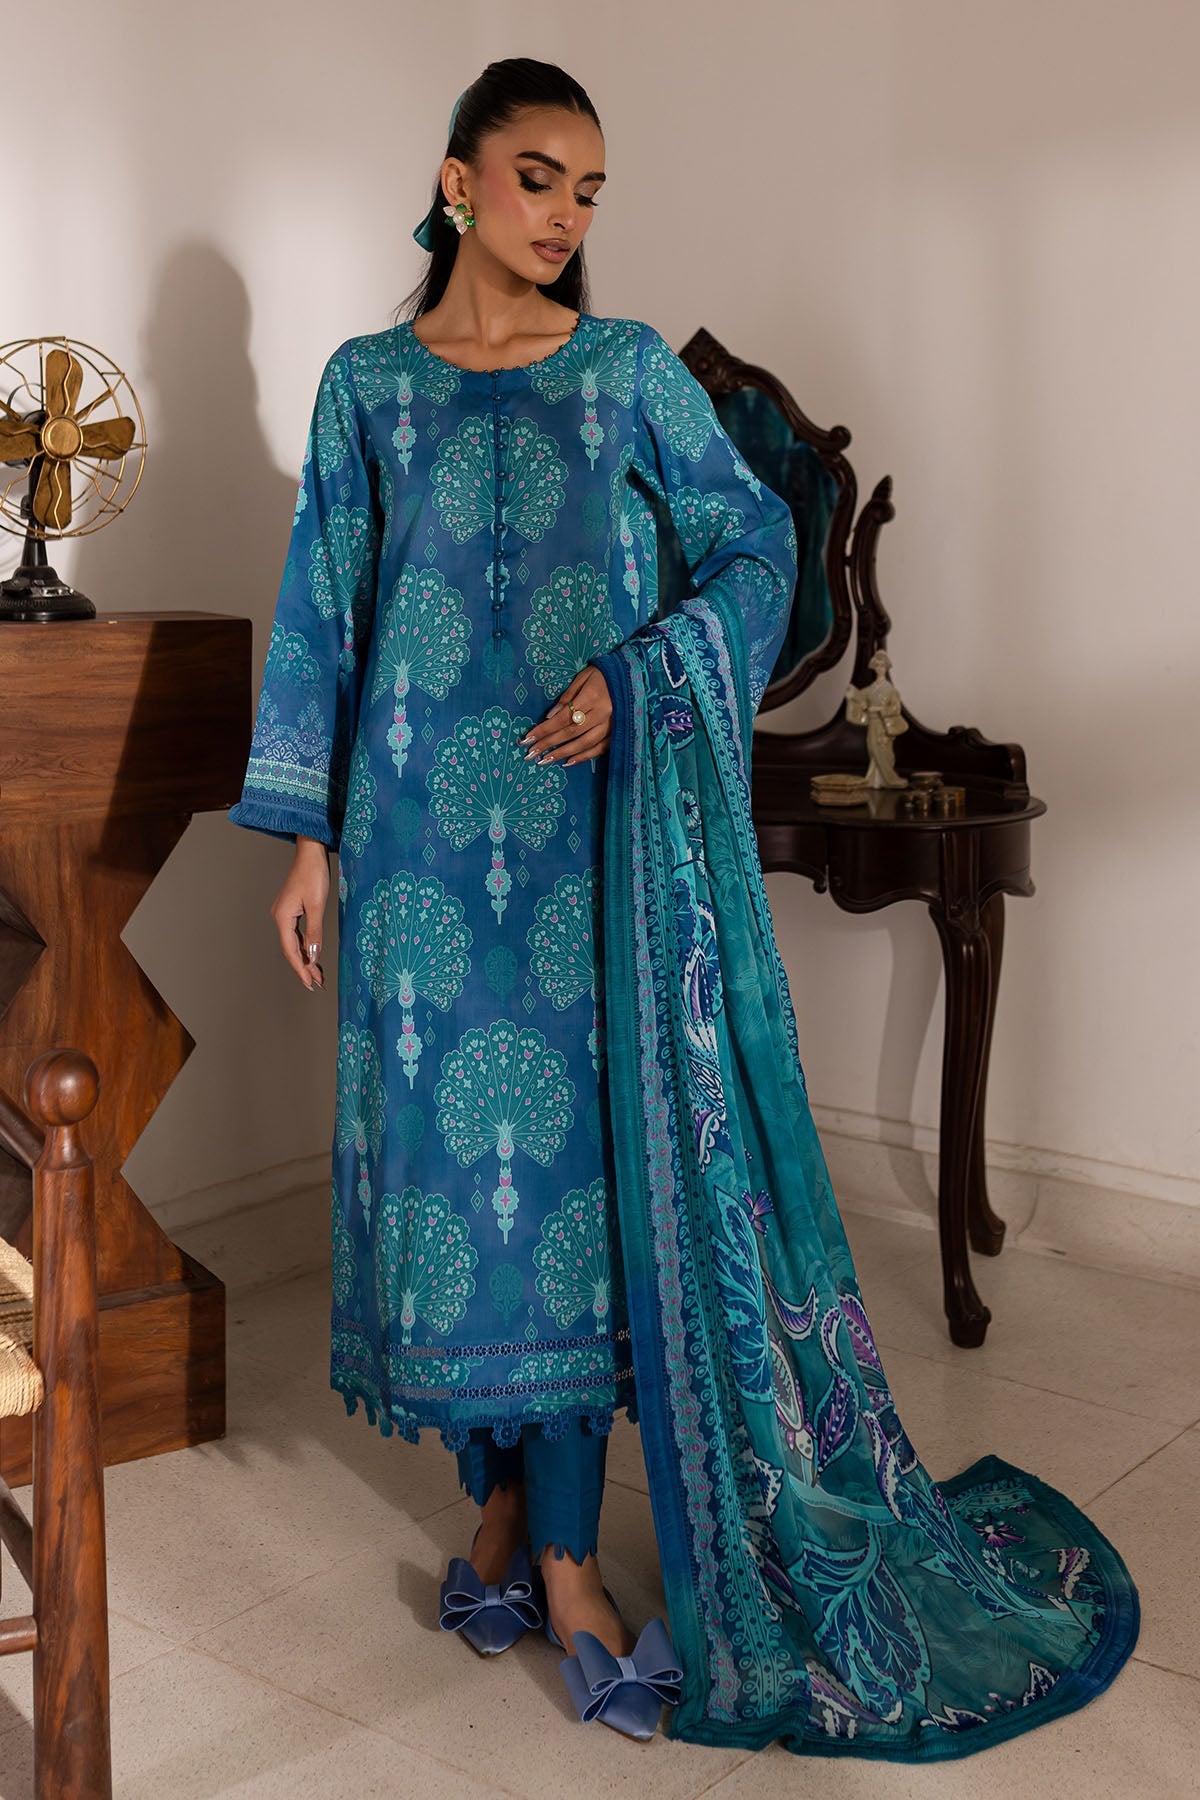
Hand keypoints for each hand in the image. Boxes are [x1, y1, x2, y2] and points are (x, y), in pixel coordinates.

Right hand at [270, 836, 329, 989]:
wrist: (311, 853)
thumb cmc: (313, 875)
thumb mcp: (317, 906)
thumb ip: (314, 933)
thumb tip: (313, 957)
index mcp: (282, 917)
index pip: (290, 950)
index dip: (300, 969)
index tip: (309, 983)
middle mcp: (280, 917)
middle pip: (290, 949)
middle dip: (303, 967)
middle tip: (316, 984)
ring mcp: (285, 914)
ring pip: (294, 942)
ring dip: (306, 958)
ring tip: (317, 975)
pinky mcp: (292, 909)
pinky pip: (297, 934)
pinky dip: (306, 946)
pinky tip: (313, 955)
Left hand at [518, 664, 611, 765]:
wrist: (632, 677)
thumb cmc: (603, 674)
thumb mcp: (583, 677)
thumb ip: (567, 696)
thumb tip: (550, 716)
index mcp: (592, 697)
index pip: (563, 717)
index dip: (545, 730)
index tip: (528, 738)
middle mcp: (602, 713)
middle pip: (571, 732)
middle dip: (549, 744)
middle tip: (530, 754)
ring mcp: (611, 725)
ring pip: (584, 743)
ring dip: (563, 753)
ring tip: (545, 761)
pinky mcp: (618, 732)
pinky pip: (600, 748)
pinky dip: (584, 756)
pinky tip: (568, 762)